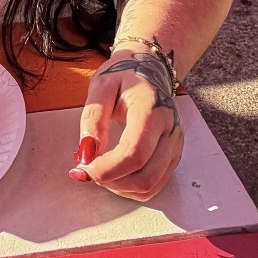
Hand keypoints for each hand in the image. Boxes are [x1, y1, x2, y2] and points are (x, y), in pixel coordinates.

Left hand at [73, 49, 183, 201]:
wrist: (149, 69)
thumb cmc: (123, 75)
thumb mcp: (100, 87)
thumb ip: (93, 119)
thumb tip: (87, 154)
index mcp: (151, 109)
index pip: (134, 152)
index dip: (107, 169)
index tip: (82, 167)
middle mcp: (170, 130)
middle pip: (145, 176)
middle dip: (111, 182)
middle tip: (87, 169)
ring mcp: (175, 145)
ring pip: (150, 186)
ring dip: (120, 188)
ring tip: (100, 169)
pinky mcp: (173, 155)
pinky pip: (154, 185)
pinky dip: (131, 188)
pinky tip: (115, 173)